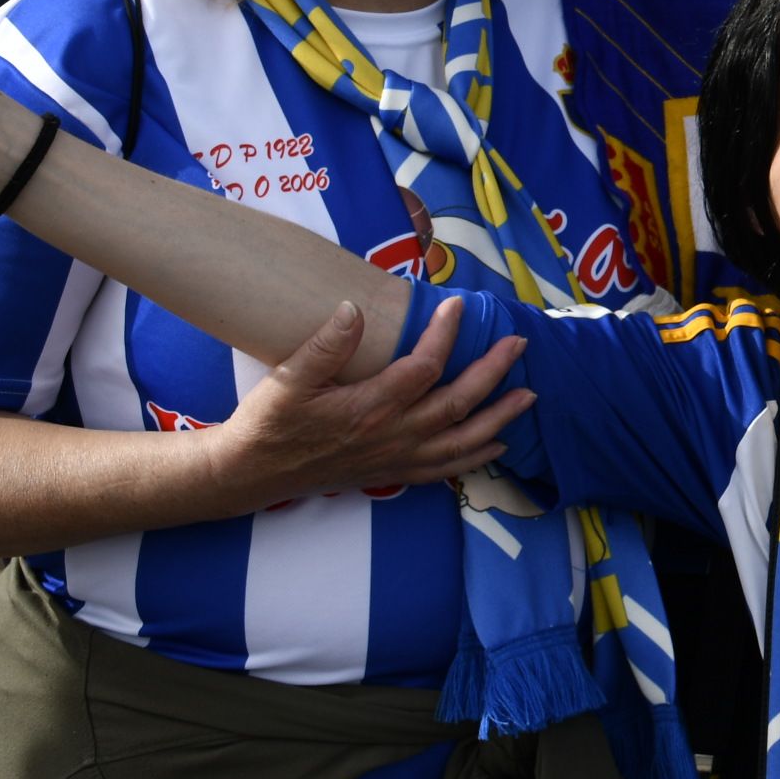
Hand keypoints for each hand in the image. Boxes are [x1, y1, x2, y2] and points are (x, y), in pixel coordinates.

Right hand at [208, 299, 535, 506]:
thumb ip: (324, 346)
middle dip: (493, 373)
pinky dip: (475, 458)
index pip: (423, 367)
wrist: (250, 473)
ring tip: (529, 395)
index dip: (445, 333)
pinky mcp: (391, 474)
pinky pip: (445, 470)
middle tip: (519, 344)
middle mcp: (391, 437)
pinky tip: (499, 444)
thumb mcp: (286, 380)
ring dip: (499, 417)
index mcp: (369, 409)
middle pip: (457, 404)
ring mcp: (395, 459)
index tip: (457, 304)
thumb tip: (354, 308)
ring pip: (461, 441)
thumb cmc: (268, 422)